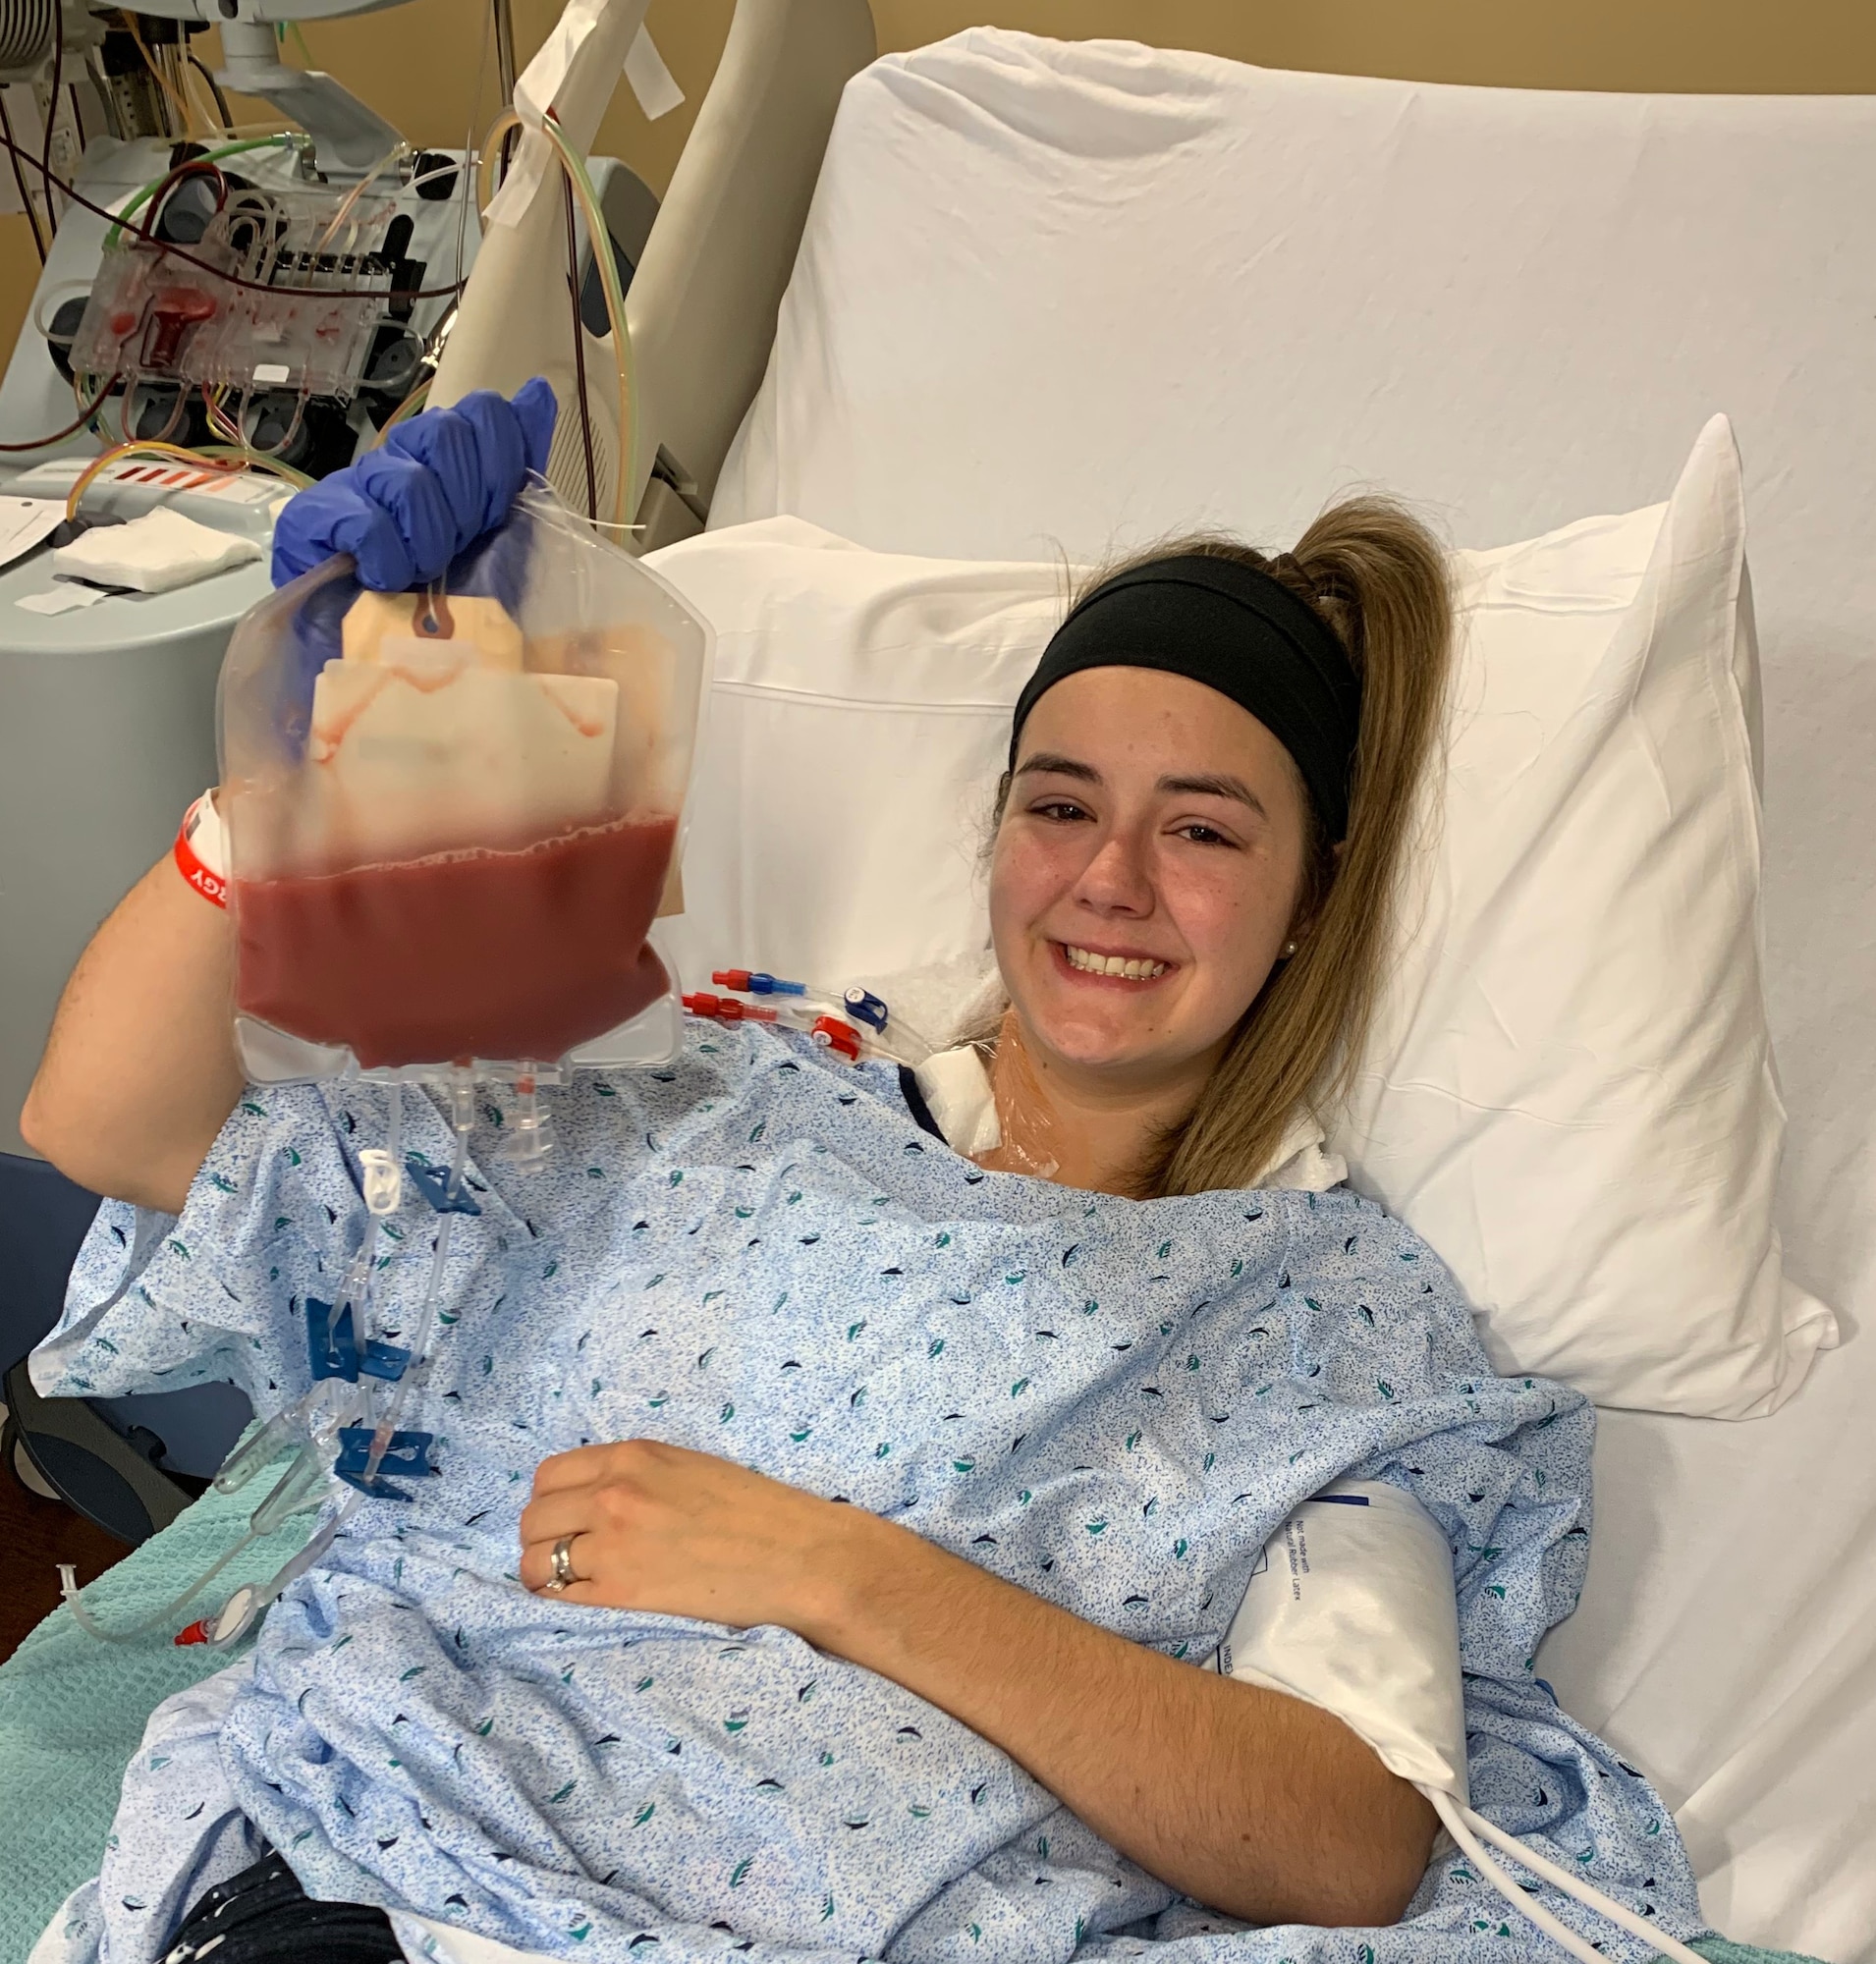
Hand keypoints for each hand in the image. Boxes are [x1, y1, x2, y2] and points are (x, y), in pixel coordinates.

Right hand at [270, 377, 556, 589]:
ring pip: (407, 480)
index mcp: (448, 459)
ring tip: (419, 575)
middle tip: (454, 551)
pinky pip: (363, 519)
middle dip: (465, 506)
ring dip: (427, 542)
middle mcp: (400, 461)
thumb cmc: (455, 607)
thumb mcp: (507, 534)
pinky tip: (383, 579)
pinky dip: (385, 556)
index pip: (485, 413)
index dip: (499, 467)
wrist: (399, 668)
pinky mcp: (310, 522)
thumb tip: (538, 392)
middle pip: (446, 433)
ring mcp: (353, 487)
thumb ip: (520, 464)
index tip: (494, 518)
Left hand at [517, 1439, 880, 1637]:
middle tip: (565, 1550)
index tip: (564, 1516)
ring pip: (534, 1560)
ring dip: (543, 1571)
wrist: (797, 1555)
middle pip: (533, 1518)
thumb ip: (635, 1473)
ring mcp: (614, 1544)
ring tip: (569, 1579)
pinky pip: (557, 1596)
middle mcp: (614, 1494)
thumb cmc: (755, 1508)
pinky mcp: (622, 1592)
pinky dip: (557, 1599)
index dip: (551, 1499)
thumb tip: (591, 1494)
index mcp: (633, 1456)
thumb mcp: (688, 1465)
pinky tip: (577, 1599)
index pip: (549, 1475)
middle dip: (540, 1536)